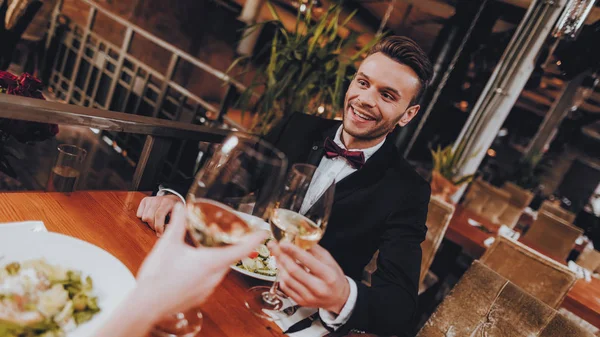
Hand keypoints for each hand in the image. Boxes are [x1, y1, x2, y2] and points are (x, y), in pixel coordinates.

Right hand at [136, 195, 180, 234]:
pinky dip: (143, 218)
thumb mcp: (179, 217)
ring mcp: (151, 199)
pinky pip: (139, 214)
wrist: (172, 199)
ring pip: (143, 217)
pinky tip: (151, 217)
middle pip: (149, 217)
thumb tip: (165, 232)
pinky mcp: (145, 200)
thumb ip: (173, 224)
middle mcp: (158, 199)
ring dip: (149, 223)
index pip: (159, 215)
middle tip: (159, 229)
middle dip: (153, 226)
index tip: (160, 234)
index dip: (158, 226)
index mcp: (168, 203)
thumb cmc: (175, 211)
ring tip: (156, 223)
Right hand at [137, 204, 267, 317]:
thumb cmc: (158, 276)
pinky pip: (210, 280)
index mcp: (210, 262)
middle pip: (230, 259)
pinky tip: (194, 267)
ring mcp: (208, 289)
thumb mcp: (168, 244)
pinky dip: (208, 271)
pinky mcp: (200, 297)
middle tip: (230, 235)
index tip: (264, 233)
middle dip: (231, 247)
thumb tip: (181, 207)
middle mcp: (214, 278)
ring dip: (217, 259)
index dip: (254, 240)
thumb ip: (177, 223)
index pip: (240, 250)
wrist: (146, 305)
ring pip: (220, 270)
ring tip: (207, 248)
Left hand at [268, 242, 349, 313]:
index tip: (283, 242)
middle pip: (294, 270)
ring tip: (277, 255)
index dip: (293, 251)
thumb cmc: (334, 276)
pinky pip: (285, 288)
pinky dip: (281, 276)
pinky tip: (281, 268)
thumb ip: (314, 249)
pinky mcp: (301, 302)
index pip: (308, 261)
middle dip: (281, 256)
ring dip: (279, 265)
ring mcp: (308, 297)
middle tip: (273, 245)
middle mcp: (318, 288)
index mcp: (328, 275)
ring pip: (287, 279)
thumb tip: (298, 238)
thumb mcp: (329, 260)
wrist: (338, 298)